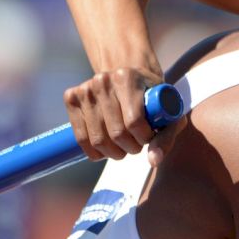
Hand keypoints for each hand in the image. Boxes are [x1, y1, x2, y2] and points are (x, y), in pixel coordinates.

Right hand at [63, 65, 185, 164]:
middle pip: (116, 133)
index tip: (148, 136)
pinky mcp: (71, 98)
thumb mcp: (167, 113)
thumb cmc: (151, 98)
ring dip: (114, 152)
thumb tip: (153, 161)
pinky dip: (95, 152)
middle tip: (136, 144)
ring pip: (98, 140)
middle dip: (130, 147)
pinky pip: (81, 138)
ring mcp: (85, 89)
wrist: (128, 77)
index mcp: (127, 77)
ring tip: (123, 146)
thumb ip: (165, 138)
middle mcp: (103, 80)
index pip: (133, 122)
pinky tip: (107, 148)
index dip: (144, 138)